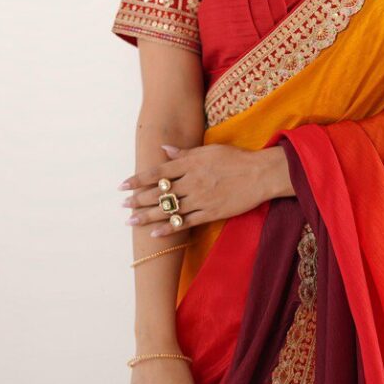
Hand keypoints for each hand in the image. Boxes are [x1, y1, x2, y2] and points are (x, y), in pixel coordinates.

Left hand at [119, 143, 292, 236]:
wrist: (260, 174)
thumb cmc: (236, 159)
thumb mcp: (209, 150)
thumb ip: (185, 153)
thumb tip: (164, 150)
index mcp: (190, 164)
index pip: (157, 172)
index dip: (138, 179)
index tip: (123, 186)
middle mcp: (192, 182)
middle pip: (159, 192)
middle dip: (138, 199)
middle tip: (123, 206)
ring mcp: (200, 199)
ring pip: (168, 209)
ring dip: (147, 216)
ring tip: (131, 221)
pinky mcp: (210, 213)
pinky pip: (185, 223)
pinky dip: (168, 228)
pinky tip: (154, 233)